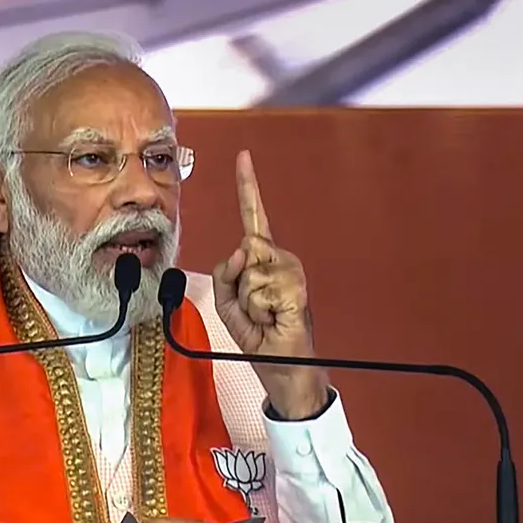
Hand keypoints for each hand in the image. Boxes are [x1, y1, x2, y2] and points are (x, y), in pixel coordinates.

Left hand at [212, 150, 329, 418]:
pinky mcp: (298, 288)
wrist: (282, 366)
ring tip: (266, 315)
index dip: (247, 186)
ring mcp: (292, 272)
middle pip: (244, 249)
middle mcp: (280, 259)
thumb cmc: (259, 334)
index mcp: (262, 258)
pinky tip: (276, 319)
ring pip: (250, 272)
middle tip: (255, 309)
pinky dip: (259, 310)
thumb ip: (225, 272)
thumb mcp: (227, 302)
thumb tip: (244, 248)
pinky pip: (260, 290)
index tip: (243, 156)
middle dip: (237, 284)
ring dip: (248, 302)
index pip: (254, 217)